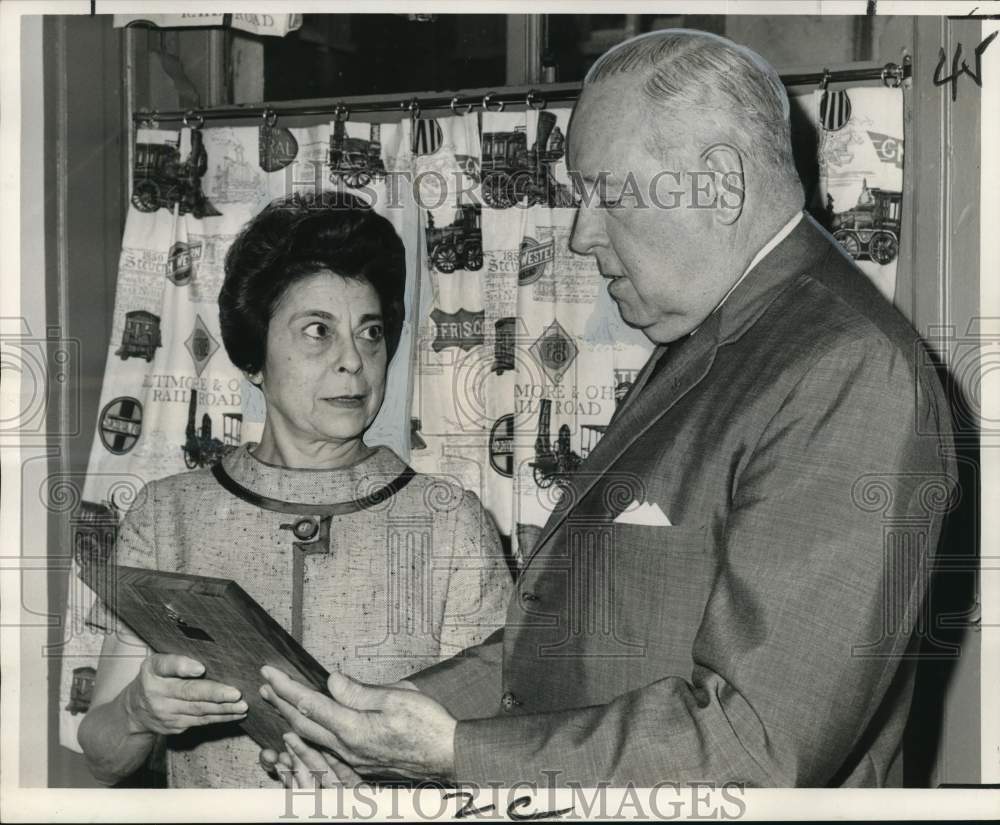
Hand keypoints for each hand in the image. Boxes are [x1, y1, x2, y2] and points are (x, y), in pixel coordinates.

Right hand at [123, 653, 246, 735]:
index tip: (200, 668)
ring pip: (199, 710)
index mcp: (153, 670)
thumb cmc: (156, 678)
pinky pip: (201, 721)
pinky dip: (220, 717)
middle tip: (236, 693)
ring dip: (223, 709)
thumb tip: (212, 656)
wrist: (135, 711)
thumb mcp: (158, 663)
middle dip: (215, 693)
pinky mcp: (175, 726)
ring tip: (242, 705)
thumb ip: (179, 659)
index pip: (166, 666)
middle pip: (189, 692)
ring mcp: (166, 712)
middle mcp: (157, 692)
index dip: (183, 666)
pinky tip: (236, 713)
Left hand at [259, 667, 455, 780]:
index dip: (286, 687)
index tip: (269, 673)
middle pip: (303, 724)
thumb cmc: (429, 725)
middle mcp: (347, 748)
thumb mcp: (397, 697)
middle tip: (265, 686)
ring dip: (291, 719)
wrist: (449, 756)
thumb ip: (359, 692)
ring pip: (312, 739)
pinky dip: (308, 735)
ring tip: (278, 703)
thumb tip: (331, 682)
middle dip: (281, 703)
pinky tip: (306, 729)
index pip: (310, 704)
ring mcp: (352, 759)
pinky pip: (325, 749)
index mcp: (354, 729)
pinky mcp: (360, 763)